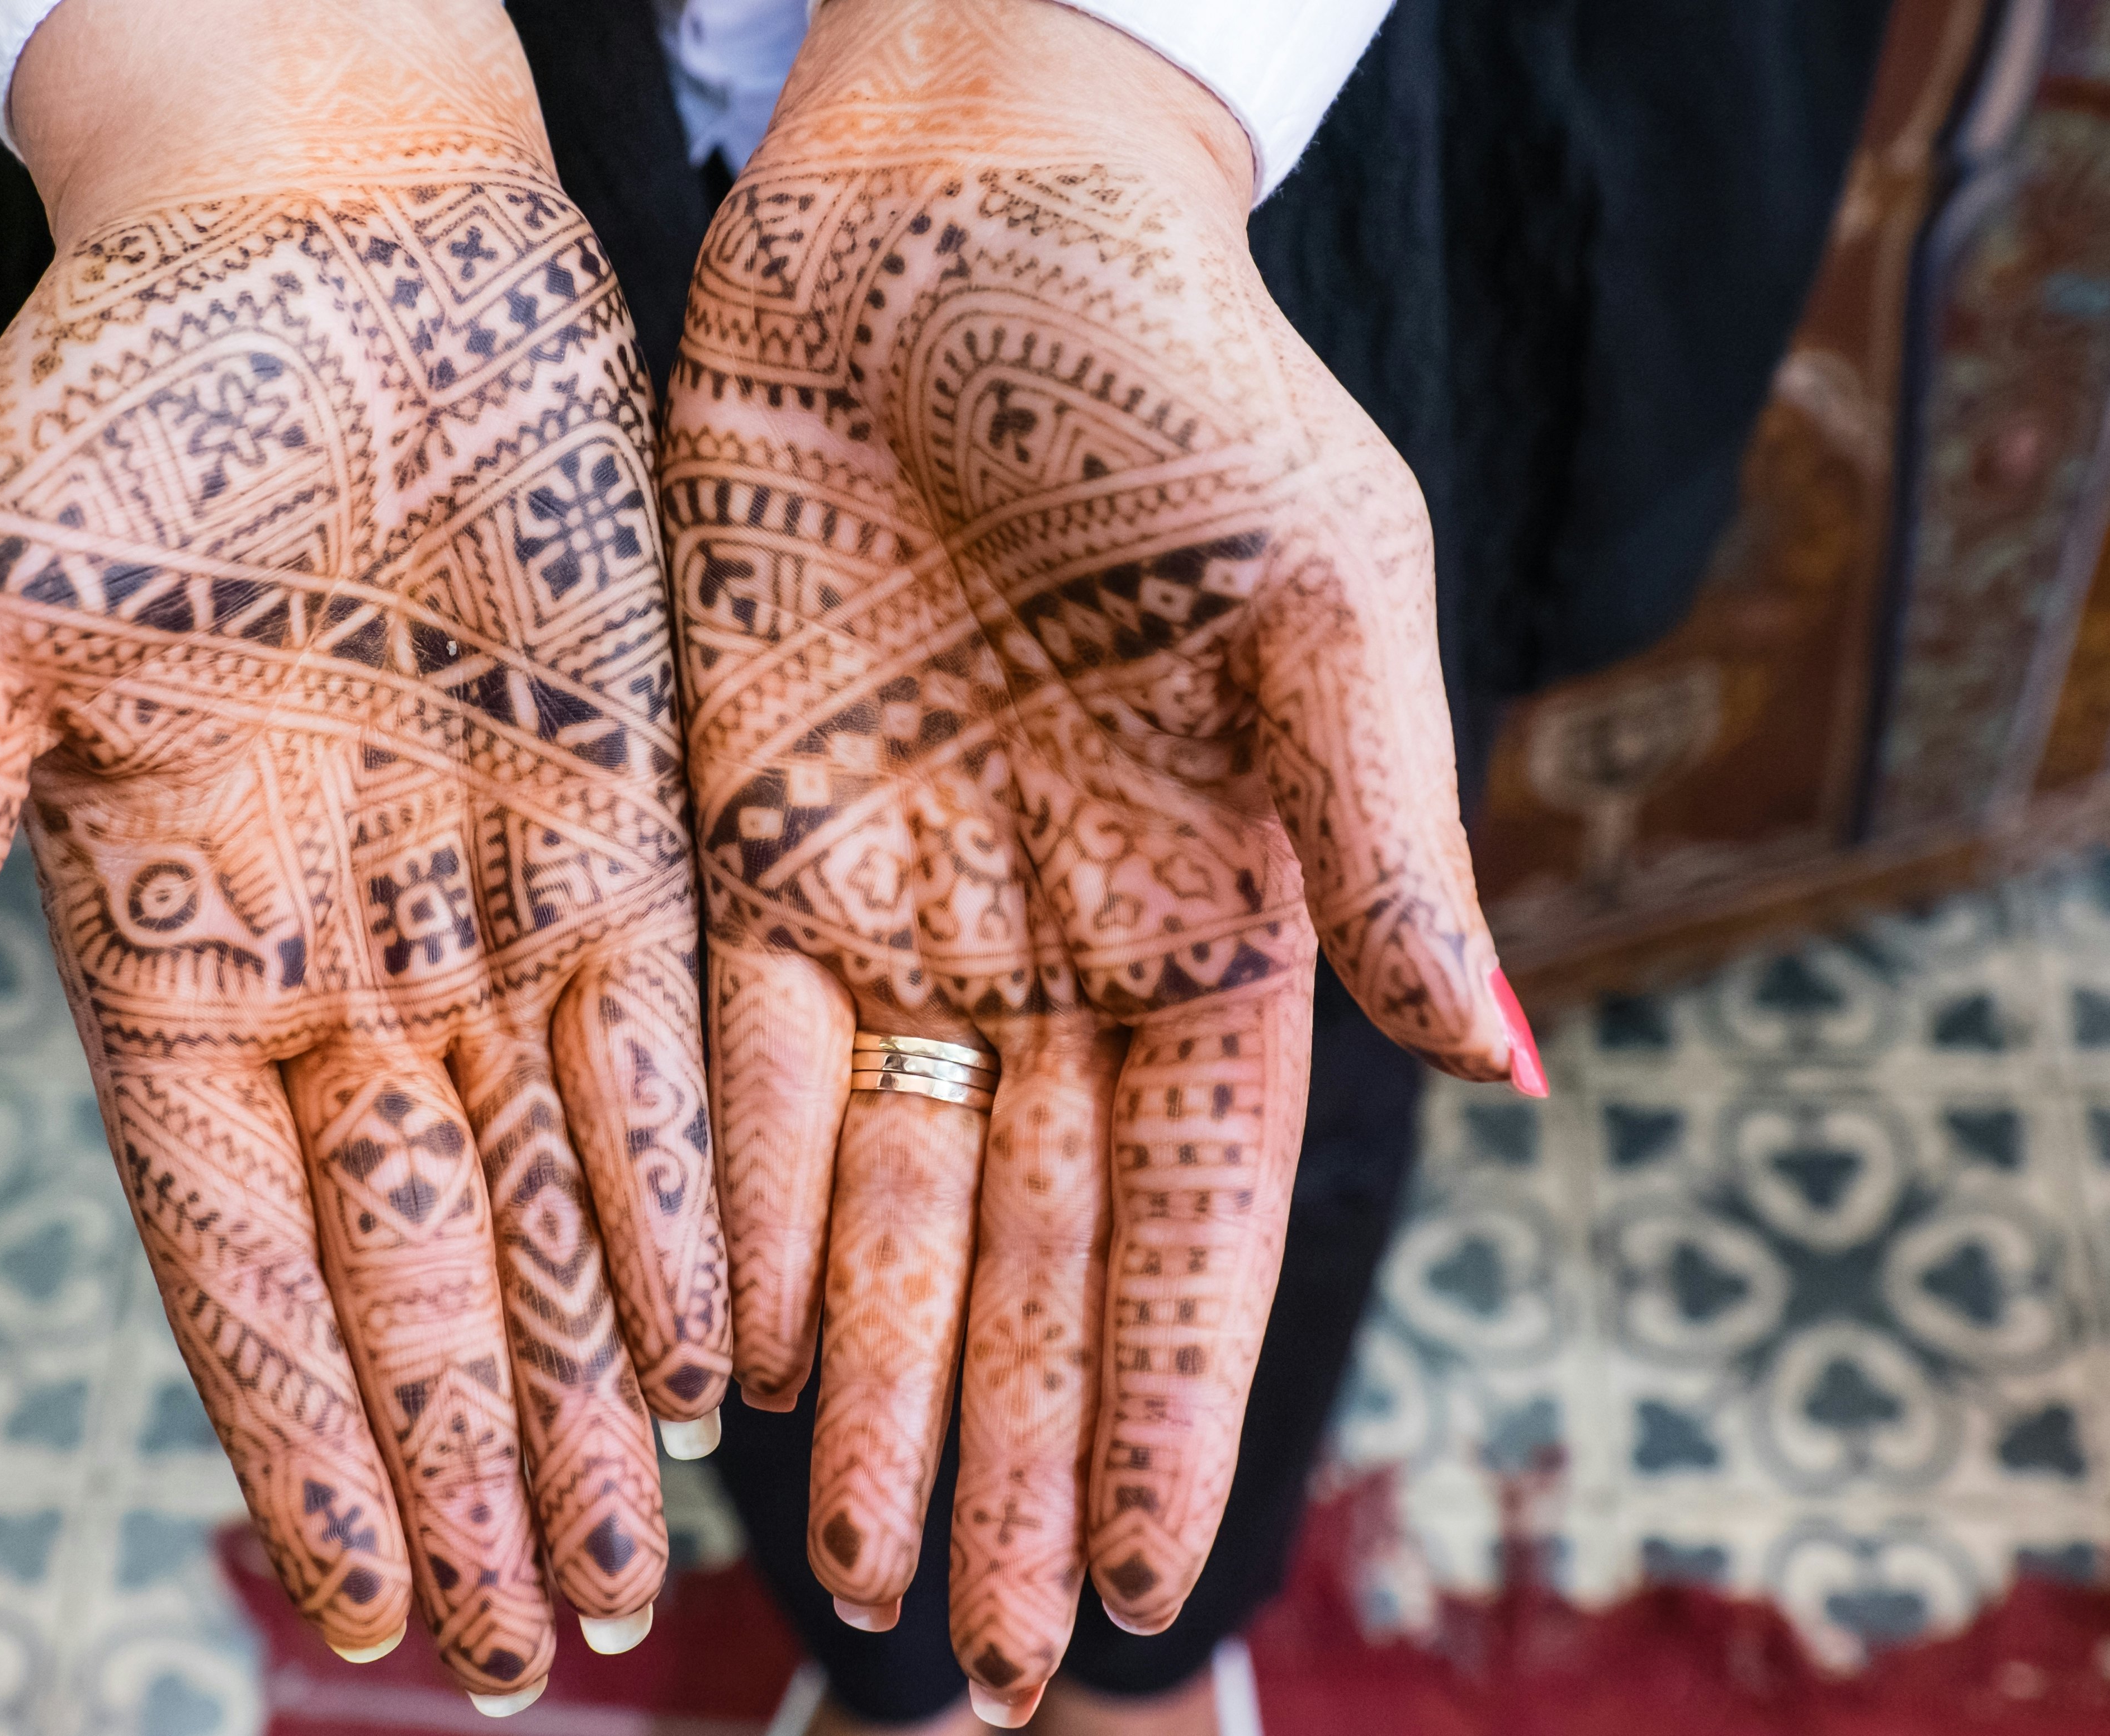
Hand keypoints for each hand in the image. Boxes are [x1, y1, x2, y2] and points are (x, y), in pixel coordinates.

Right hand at [0, 0, 725, 1704]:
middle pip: (416, 1275)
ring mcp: (492, 908)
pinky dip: (692, 1198)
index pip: (240, 1256)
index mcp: (169, 952)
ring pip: (553, 1201)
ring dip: (594, 1388)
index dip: (299, 1436)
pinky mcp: (631, 827)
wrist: (326, 236)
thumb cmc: (115, 406)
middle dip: (474, 1466)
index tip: (359, 1598)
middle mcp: (344, 968)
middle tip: (533, 1654)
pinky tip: (725, 1349)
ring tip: (640, 1567)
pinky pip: (666, 1053)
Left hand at [667, 0, 1534, 1719]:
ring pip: (876, 1196)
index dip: (1165, 1395)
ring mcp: (897, 904)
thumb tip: (1506, 1064)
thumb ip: (1386, 836)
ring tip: (844, 1578)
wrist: (952, 210)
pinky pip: (728, 1067)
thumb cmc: (1171, 371)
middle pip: (1026, 1249)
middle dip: (1004, 1452)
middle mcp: (1056, 940)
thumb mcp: (1318, 592)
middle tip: (975, 1659)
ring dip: (866, 1384)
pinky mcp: (745, 842)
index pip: (1196, 1211)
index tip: (1143, 1582)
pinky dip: (725, 1211)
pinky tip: (718, 1364)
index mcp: (1222, 906)